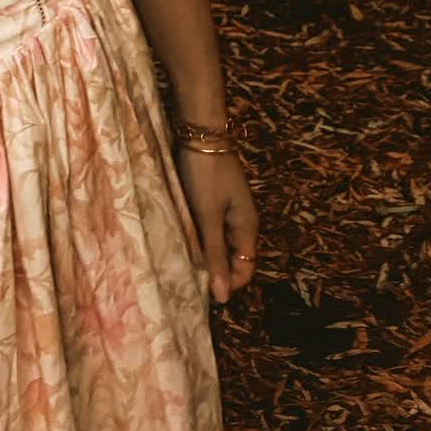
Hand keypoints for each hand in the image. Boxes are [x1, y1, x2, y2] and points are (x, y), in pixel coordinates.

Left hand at [174, 147, 257, 305]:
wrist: (201, 132)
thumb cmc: (205, 175)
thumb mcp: (208, 217)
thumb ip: (215, 255)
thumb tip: (222, 298)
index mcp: (247, 227)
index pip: (245, 269)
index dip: (227, 283)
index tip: (202, 288)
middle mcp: (243, 220)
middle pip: (233, 257)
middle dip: (214, 268)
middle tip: (187, 274)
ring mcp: (229, 207)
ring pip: (220, 241)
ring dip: (205, 251)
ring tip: (183, 257)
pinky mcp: (216, 197)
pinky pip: (211, 225)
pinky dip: (200, 233)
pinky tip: (184, 234)